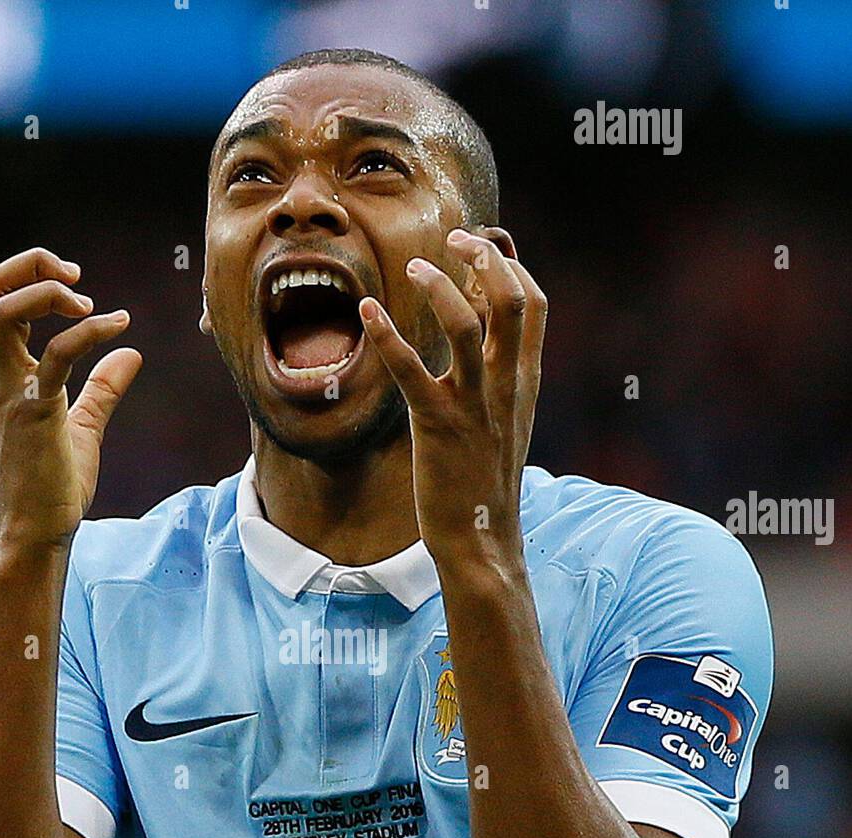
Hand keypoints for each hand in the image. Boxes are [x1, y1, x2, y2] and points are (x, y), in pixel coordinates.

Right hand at [0, 247, 141, 552]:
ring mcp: (10, 393)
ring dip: (49, 292)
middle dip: (32, 264)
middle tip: (77, 275)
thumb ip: (103, 389)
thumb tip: (131, 353)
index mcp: (2, 373)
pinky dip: (87, 333)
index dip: (31, 274)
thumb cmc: (53, 486)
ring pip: (4, 310)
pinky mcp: (35, 414)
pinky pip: (54, 357)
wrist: (37, 533)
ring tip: (90, 305)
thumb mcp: (83, 427)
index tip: (76, 283)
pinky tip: (118, 327)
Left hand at [359, 229, 545, 561]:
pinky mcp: (436, 426)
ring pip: (466, 325)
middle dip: (482, 257)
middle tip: (451, 237)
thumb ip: (497, 375)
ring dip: (438, 286)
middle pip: (509, 300)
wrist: (482, 539)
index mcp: (523, 381)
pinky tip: (367, 312)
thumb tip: (479, 329)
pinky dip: (387, 337)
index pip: (533, 304)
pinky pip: (412, 372)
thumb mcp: (504, 420)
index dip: (508, 265)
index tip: (479, 246)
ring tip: (410, 266)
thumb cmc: (483, 479)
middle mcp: (504, 386)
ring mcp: (473, 405)